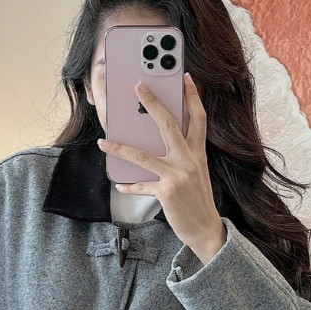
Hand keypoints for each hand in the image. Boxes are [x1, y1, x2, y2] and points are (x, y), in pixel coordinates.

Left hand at [97, 73, 226, 262]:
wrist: (206, 230)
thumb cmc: (198, 202)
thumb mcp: (196, 175)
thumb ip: (182, 158)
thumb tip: (158, 145)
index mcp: (198, 155)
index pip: (198, 119)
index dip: (193, 97)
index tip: (186, 78)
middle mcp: (189, 161)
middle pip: (169, 125)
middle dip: (152, 104)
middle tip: (138, 88)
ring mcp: (177, 176)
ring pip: (143, 155)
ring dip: (120, 148)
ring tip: (104, 142)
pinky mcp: (166, 192)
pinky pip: (141, 185)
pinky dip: (129, 186)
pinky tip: (120, 185)